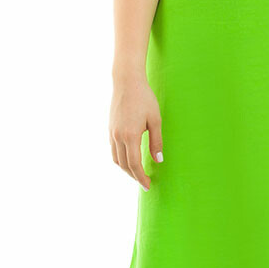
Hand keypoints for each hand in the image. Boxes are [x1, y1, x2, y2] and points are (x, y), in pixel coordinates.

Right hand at [109, 75, 163, 190]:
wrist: (127, 82)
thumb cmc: (144, 98)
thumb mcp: (156, 120)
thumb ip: (156, 141)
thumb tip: (158, 160)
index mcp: (130, 135)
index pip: (134, 164)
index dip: (140, 177)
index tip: (147, 185)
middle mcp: (118, 136)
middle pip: (124, 165)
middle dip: (134, 176)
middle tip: (145, 183)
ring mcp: (112, 133)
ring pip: (116, 159)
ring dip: (126, 169)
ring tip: (137, 173)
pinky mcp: (110, 129)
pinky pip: (113, 150)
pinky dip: (120, 159)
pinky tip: (129, 159)